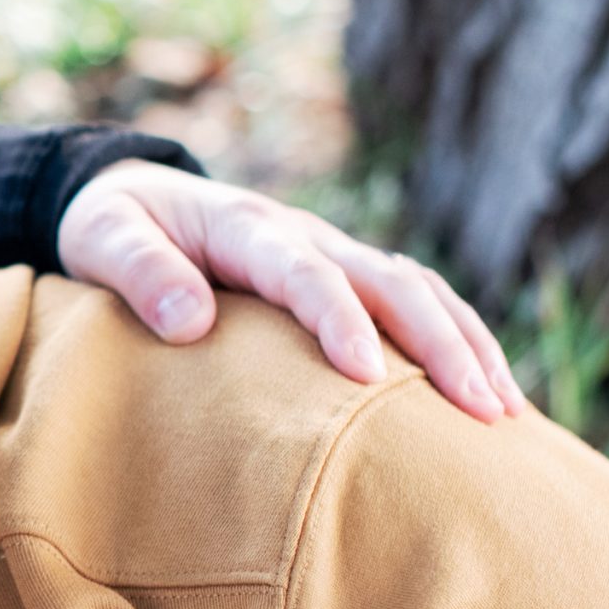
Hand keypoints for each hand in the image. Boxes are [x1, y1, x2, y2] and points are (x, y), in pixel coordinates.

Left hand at [58, 160, 525, 421]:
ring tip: (505, 412)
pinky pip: (412, 305)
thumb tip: (193, 323)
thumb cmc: (111, 226)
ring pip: (420, 291)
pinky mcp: (342, 278)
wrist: (128, 196)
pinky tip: (484, 393)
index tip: (364, 375)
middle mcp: (304, 237)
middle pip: (392, 281)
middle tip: (478, 408)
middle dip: (439, 343)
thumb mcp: (102, 239)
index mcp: (247, 228)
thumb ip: (141, 274)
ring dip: (467, 345)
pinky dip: (455, 342)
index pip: (306, 274)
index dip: (339, 320)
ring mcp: (332, 256)